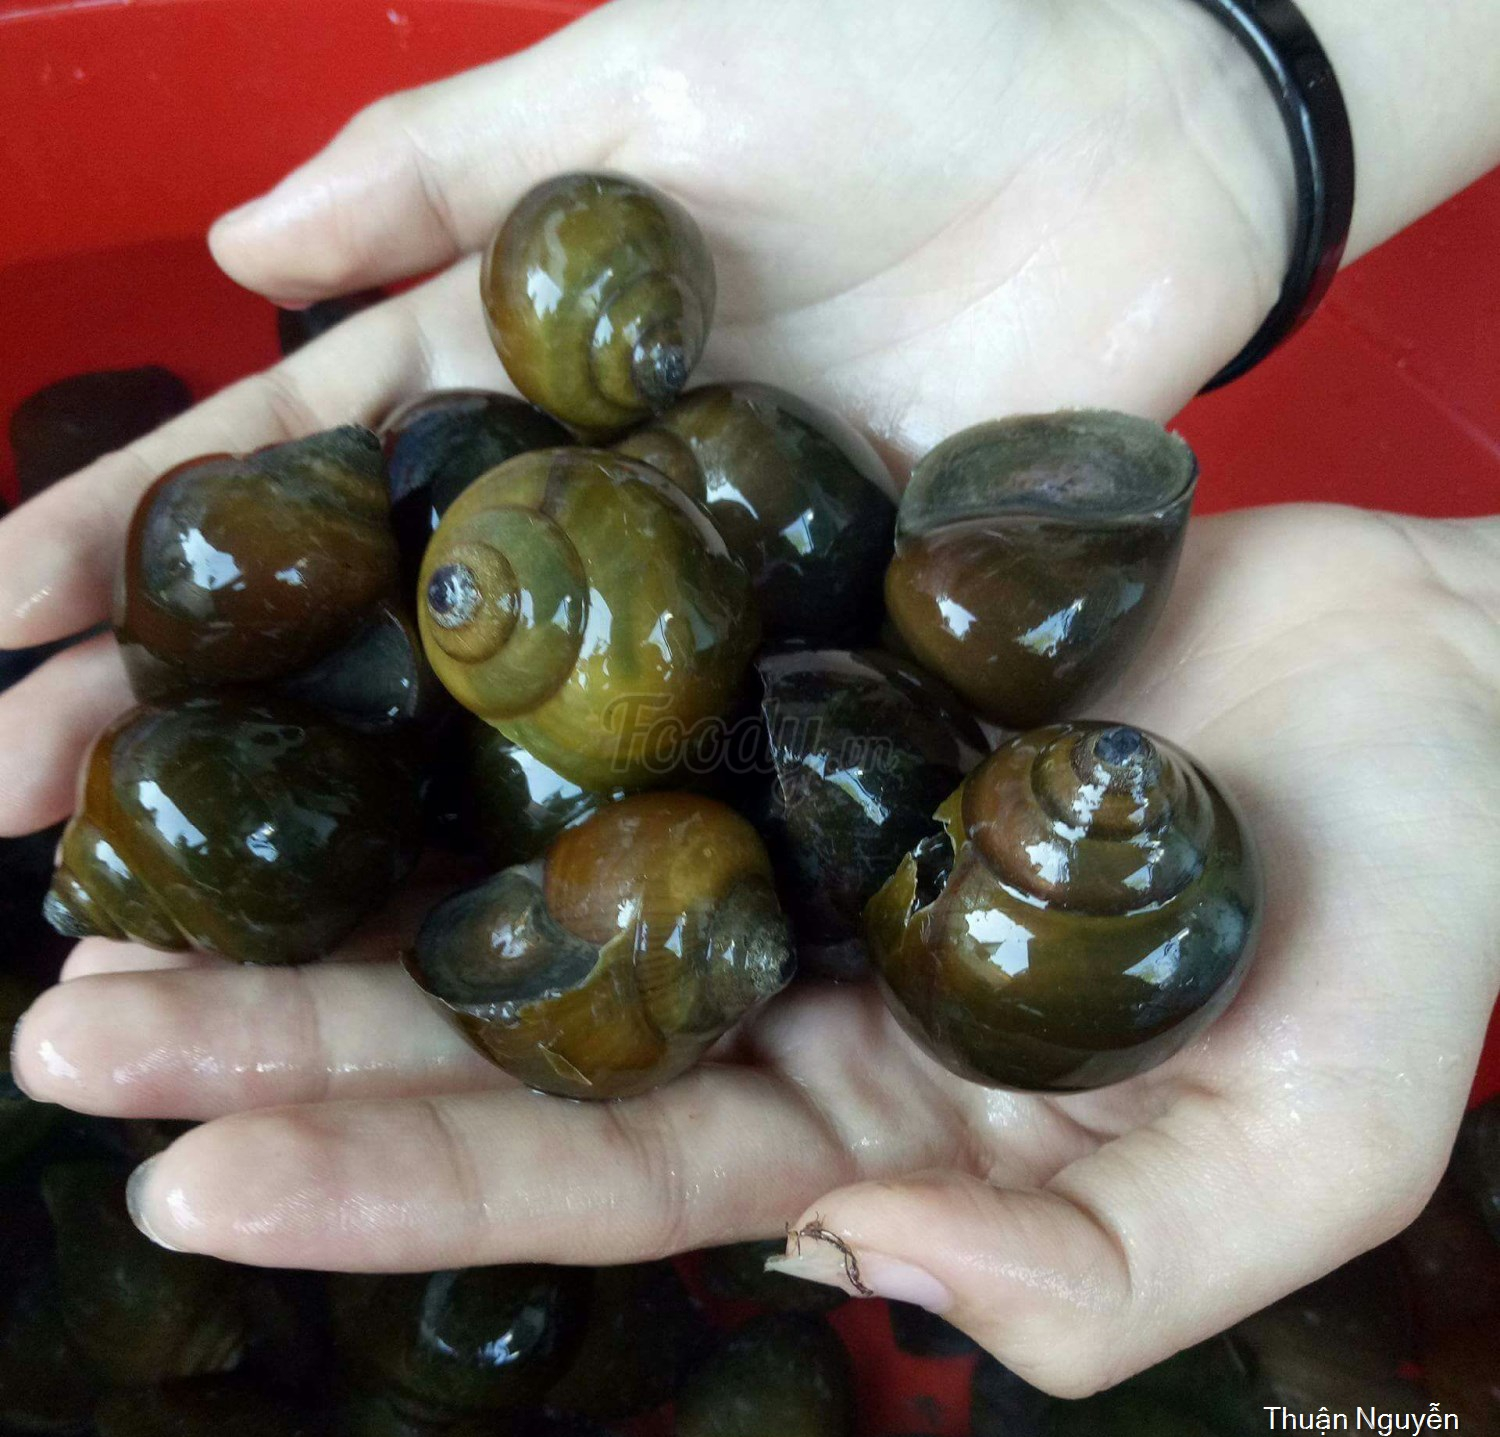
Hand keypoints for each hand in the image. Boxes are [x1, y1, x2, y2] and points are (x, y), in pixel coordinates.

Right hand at [0, 0, 1294, 830]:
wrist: (1137, 125)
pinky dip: (609, 844)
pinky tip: (484, 937)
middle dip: (195, 730)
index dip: (133, 545)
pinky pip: (705, 757)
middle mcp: (586, 509)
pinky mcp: (830, 643)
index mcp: (514, 368)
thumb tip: (232, 236)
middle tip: (29, 842)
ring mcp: (703, 596)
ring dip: (365, 830)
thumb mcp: (635, 78)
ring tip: (203, 931)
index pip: (290, 473)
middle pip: (365, 637)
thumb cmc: (896, 48)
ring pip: (508, 731)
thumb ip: (442, 168)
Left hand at [14, 502, 1499, 1395]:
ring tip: (98, 868)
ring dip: (319, 873)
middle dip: (282, 1041)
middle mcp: (789, 973)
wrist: (1431, 676)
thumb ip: (1119, 1262)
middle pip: (504, 1026)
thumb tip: (883, 1260)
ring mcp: (777, 812)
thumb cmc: (1409, 913)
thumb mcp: (1312, 1138)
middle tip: (60, 1028)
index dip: (402, 1186)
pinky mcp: (793, 665)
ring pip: (514, 859)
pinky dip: (459, 697)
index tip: (190, 1174)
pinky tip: (307, 681)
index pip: (606, 1174)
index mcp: (875, 1108)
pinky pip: (602, 687)